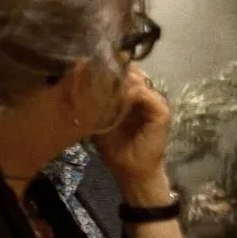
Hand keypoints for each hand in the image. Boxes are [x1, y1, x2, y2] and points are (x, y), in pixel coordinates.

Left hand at [91, 64, 173, 198]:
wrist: (132, 172)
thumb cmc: (115, 149)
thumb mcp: (99, 121)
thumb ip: (93, 103)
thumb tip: (75, 84)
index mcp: (132, 95)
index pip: (122, 72)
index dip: (107, 67)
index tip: (88, 66)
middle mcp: (146, 94)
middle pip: (131, 71)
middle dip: (112, 71)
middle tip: (94, 72)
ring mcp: (155, 101)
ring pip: (137, 80)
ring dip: (119, 81)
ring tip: (102, 85)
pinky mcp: (161, 111)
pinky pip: (144, 94)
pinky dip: (129, 94)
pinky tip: (115, 99)